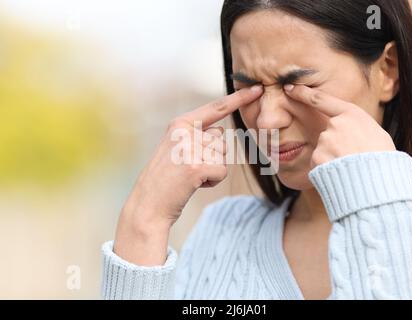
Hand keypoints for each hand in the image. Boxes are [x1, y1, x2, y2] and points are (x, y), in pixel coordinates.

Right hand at [114, 85, 262, 265]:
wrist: (148, 205)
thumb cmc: (166, 178)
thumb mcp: (177, 147)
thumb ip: (198, 135)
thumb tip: (222, 131)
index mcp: (180, 123)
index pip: (216, 107)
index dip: (239, 98)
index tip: (257, 88)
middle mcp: (185, 131)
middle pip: (222, 140)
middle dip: (213, 157)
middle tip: (188, 168)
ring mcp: (189, 148)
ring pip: (223, 157)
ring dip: (212, 170)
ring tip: (188, 176)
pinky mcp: (196, 167)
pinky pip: (222, 172)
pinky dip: (212, 182)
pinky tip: (192, 184)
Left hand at [284, 84, 395, 167]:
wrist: (379, 180)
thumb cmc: (383, 159)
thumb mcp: (376, 134)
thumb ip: (356, 128)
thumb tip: (350, 133)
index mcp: (352, 114)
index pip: (321, 100)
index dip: (303, 93)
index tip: (290, 88)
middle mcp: (336, 124)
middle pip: (327, 134)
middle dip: (335, 146)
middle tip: (352, 158)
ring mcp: (325, 140)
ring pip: (323, 150)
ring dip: (331, 159)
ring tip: (350, 167)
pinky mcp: (317, 157)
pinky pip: (318, 164)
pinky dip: (326, 170)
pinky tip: (341, 174)